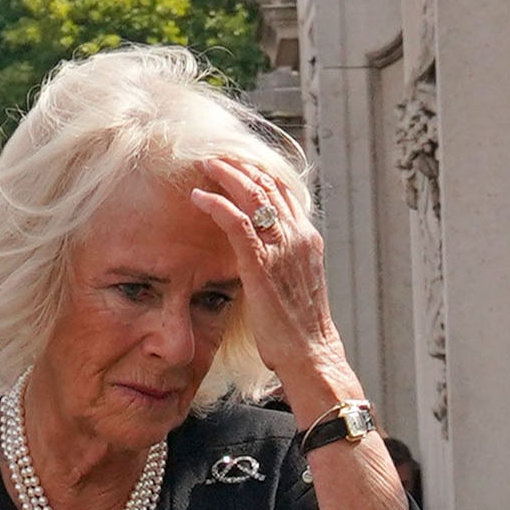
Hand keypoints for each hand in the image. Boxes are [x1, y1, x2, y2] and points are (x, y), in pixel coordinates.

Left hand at [190, 157, 347, 390]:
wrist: (312, 354)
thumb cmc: (298, 329)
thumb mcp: (293, 286)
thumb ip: (281, 264)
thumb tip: (261, 255)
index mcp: (306, 240)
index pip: (282, 193)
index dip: (257, 174)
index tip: (235, 164)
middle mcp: (297, 237)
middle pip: (268, 186)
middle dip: (239, 166)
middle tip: (214, 156)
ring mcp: (282, 248)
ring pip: (254, 196)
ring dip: (226, 175)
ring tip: (204, 164)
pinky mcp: (262, 264)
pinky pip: (238, 224)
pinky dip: (217, 205)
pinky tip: (197, 197)